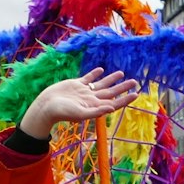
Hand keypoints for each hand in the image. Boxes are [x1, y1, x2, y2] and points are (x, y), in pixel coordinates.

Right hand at [18, 69, 140, 138]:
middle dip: (123, 87)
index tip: (136, 94)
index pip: (114, 102)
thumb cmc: (62, 112)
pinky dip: (94, 74)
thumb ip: (96, 111)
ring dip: (111, 79)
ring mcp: (84, 91)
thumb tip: (112, 107)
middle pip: (111, 92)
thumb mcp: (80, 113)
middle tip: (135, 81)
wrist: (46, 106)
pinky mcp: (76, 84)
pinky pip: (88, 78)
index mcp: (95, 106)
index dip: (125, 99)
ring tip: (121, 73)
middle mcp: (92, 99)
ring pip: (101, 83)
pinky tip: (101, 70)